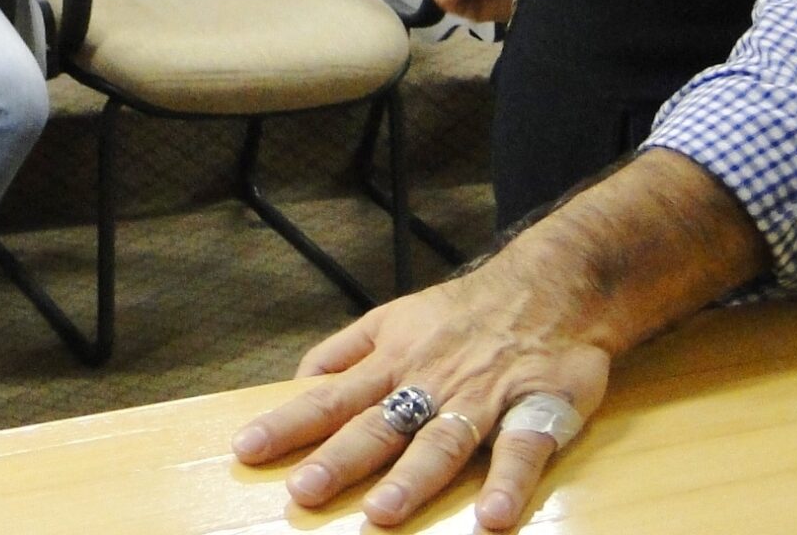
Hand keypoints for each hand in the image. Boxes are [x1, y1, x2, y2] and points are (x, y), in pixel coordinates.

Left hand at [231, 258, 611, 529]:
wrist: (549, 286)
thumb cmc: (461, 313)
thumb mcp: (391, 318)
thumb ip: (344, 352)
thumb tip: (296, 383)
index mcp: (392, 363)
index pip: (329, 397)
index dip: (288, 424)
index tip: (247, 450)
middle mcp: (430, 382)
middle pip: (379, 424)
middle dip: (340, 459)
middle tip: (304, 492)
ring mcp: (481, 397)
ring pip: (442, 441)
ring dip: (412, 478)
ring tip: (381, 514)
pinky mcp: (537, 407)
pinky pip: (522, 449)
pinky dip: (508, 482)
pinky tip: (492, 518)